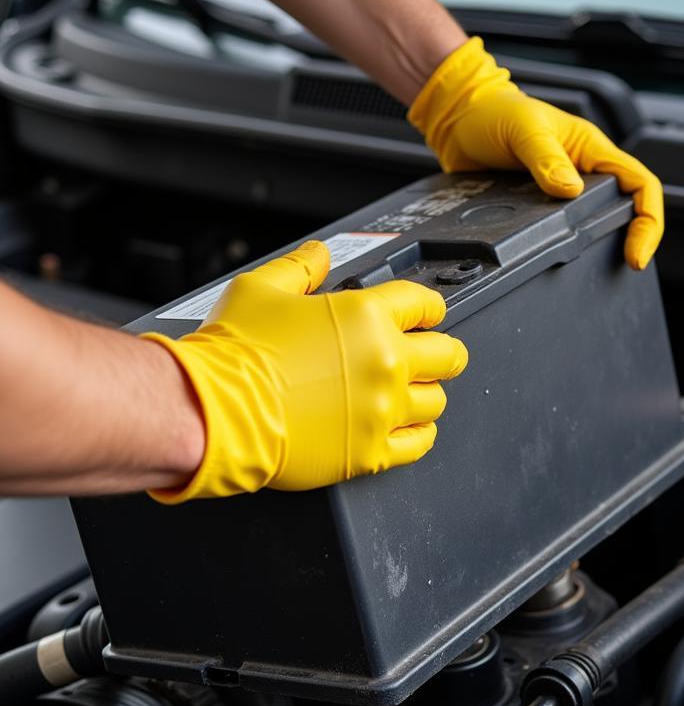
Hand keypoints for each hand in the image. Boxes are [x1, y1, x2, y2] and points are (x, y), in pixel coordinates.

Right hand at [142, 241, 467, 501]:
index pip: (425, 304)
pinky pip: (419, 444)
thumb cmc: (233, 354)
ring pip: (436, 401)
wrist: (215, 411)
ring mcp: (383, 410)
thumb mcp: (260, 289)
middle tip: (430, 356)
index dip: (428, 308)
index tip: (425, 315)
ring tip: (410, 394)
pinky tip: (408, 428)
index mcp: (366, 316)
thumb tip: (319, 254)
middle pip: (447, 355)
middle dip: (441, 352)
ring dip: (426, 395)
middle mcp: (385, 362)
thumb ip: (299, 268)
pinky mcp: (372, 451)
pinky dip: (419, 434)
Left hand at [409, 37, 662, 269]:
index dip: (648, 219)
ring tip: (607, 269)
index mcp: (591, 150)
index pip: (640, 183)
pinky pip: (568, 232)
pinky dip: (574, 248)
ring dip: (609, 246)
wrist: (460, 121)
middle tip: (630, 265)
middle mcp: (585, 173)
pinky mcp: (543, 209)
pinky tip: (568, 262)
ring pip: (602, 223)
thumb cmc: (493, 112)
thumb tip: (570, 190)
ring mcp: (565, 193)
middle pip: (629, 208)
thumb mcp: (523, 130)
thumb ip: (546, 158)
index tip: (637, 251)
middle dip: (637, 238)